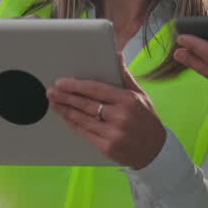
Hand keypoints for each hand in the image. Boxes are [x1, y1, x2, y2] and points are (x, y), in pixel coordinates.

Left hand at [47, 55, 167, 168]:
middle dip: (66, 97)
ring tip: (54, 103)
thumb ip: (125, 76)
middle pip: (86, 104)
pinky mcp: (107, 148)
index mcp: (128, 101)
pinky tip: (65, 116)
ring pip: (82, 119)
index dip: (76, 86)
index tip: (62, 82)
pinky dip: (73, 123)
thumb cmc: (147, 120)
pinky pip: (85, 132)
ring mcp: (113, 134)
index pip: (96, 89)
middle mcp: (120, 117)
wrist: (156, 152)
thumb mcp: (141, 96)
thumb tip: (116, 55)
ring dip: (65, 110)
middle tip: (51, 92)